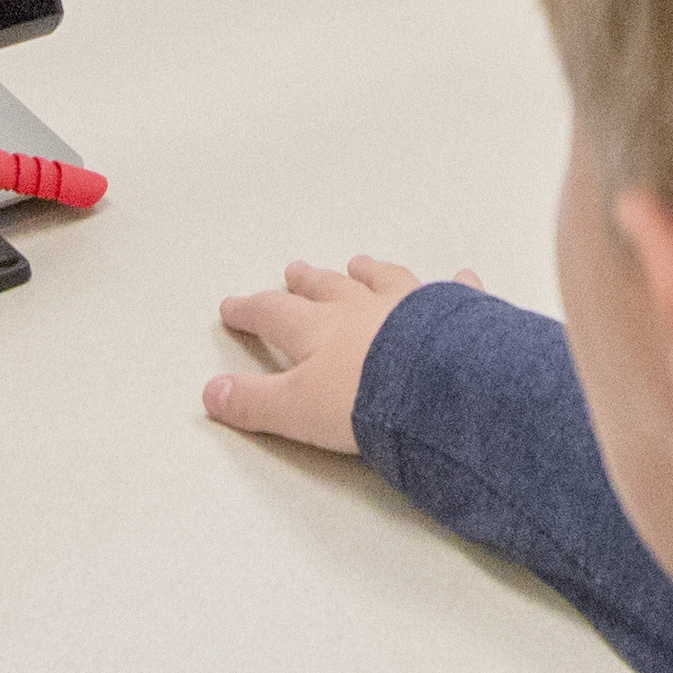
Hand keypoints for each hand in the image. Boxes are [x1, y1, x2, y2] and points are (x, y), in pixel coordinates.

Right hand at [206, 254, 469, 463]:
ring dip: (368, 272)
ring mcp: (411, 306)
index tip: (233, 306)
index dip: (250, 311)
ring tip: (359, 263)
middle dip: (307, 282)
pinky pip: (453, 294)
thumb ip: (254, 402)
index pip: (275, 314)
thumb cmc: (366, 399)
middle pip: (327, 288)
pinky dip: (454, 287)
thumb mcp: (297, 410)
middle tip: (294, 270)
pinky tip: (460, 277)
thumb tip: (212, 393)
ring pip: (384, 280)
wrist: (440, 388)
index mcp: (319, 329)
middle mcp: (362, 308)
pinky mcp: (455, 314)